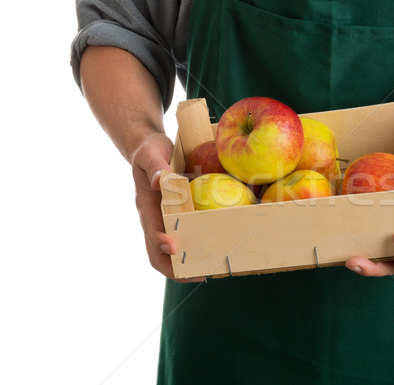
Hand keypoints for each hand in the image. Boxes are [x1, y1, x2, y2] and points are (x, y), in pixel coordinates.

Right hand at [131, 133, 204, 282]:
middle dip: (176, 269)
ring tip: (211, 270)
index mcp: (146, 208)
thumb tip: (161, 180)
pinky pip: (188, 237)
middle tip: (199, 274)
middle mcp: (155, 220)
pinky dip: (200, 247)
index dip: (160, 243)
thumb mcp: (150, 153)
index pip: (151, 231)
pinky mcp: (179, 219)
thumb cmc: (149, 151)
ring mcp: (166, 222)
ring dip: (189, 264)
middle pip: (159, 254)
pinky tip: (218, 248)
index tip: (174, 248)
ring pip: (173, 253)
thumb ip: (154, 166)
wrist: (149, 149)